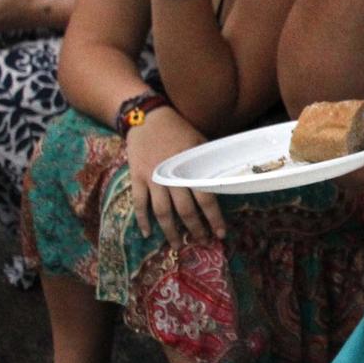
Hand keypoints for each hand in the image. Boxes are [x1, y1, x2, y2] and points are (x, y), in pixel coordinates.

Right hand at [125, 109, 225, 241]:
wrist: (147, 117)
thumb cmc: (178, 129)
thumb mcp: (200, 142)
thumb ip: (208, 164)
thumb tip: (226, 180)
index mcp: (190, 169)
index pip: (206, 199)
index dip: (214, 218)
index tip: (220, 234)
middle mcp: (172, 177)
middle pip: (185, 211)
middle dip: (195, 229)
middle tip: (202, 242)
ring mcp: (152, 178)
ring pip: (162, 212)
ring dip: (171, 231)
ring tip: (178, 245)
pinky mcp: (137, 178)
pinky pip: (139, 204)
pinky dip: (142, 220)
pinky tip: (147, 234)